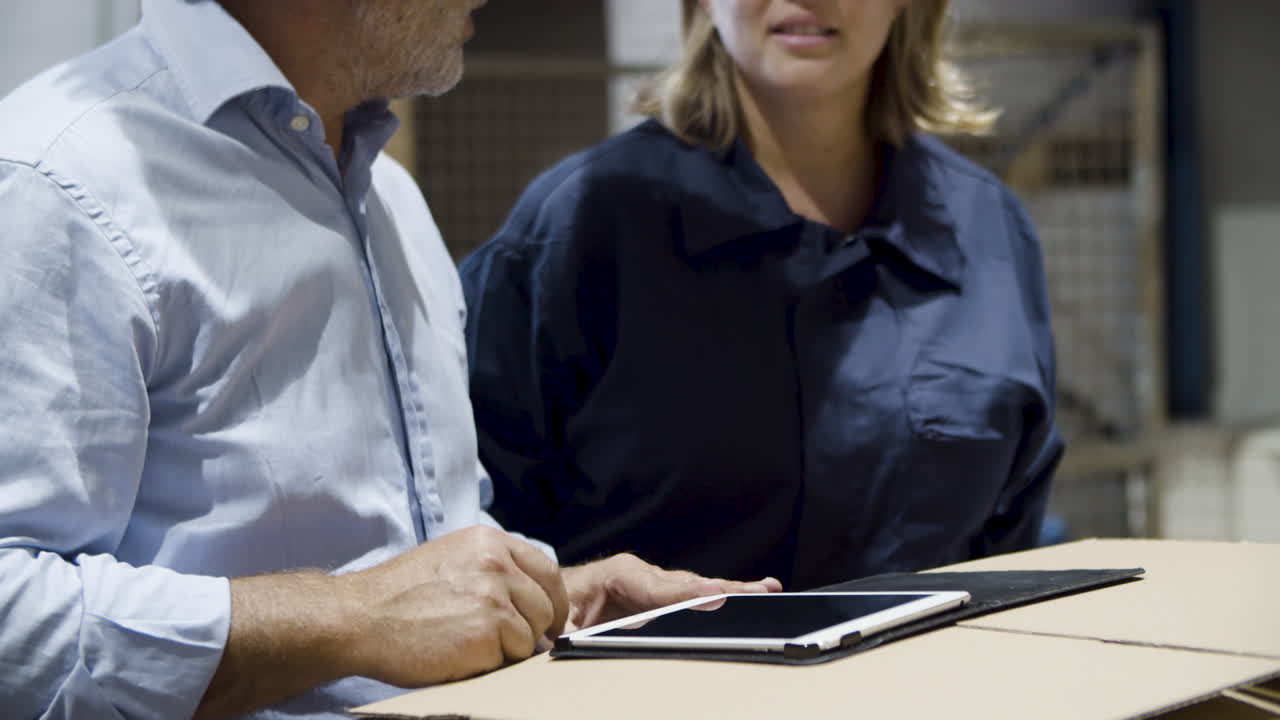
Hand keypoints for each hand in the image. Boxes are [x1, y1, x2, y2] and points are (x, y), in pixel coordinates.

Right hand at [337, 526, 568, 686]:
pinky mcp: (486, 632)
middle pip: (547, 606)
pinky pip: (511, 658)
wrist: (358, 617)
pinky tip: (459, 654)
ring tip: (468, 643)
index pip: (547, 572)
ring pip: (531, 636)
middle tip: (502, 641)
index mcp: (490, 541)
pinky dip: (491, 664)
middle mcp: (496, 563)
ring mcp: (493, 597)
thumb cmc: (400, 595)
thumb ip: (495, 569)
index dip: (552, 602)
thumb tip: (536, 600)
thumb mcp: (453, 559)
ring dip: (508, 649)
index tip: (549, 621)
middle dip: (531, 629)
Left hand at [560, 553, 781, 631]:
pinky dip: (722, 594)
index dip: (687, 594)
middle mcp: (642, 573)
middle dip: (722, 588)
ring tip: (766, 589)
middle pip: (687, 583)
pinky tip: (752, 593)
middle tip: (757, 591)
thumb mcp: (560, 621)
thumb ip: (570, 632)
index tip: (714, 598)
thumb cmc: (559, 605)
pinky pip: (694, 593)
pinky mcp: (662, 592)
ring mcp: (654, 581)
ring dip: (731, 589)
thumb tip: (571, 642)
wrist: (556, 590)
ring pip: (696, 586)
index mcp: (618, 574)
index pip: (658, 587)